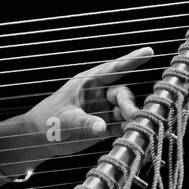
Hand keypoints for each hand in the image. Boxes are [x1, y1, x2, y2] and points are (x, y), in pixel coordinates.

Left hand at [22, 46, 154, 161]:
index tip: (149, 51)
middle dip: (129, 104)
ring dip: (131, 118)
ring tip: (135, 127)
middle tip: (133, 116)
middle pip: (121, 94)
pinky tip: (132, 136)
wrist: (39, 138)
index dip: (131, 60)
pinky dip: (128, 130)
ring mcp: (102, 110)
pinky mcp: (104, 126)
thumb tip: (103, 127)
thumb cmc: (47, 121)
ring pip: (125, 111)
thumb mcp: (64, 120)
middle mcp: (98, 94)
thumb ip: (84, 123)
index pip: (112, 69)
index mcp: (87, 83)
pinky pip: (121, 126)